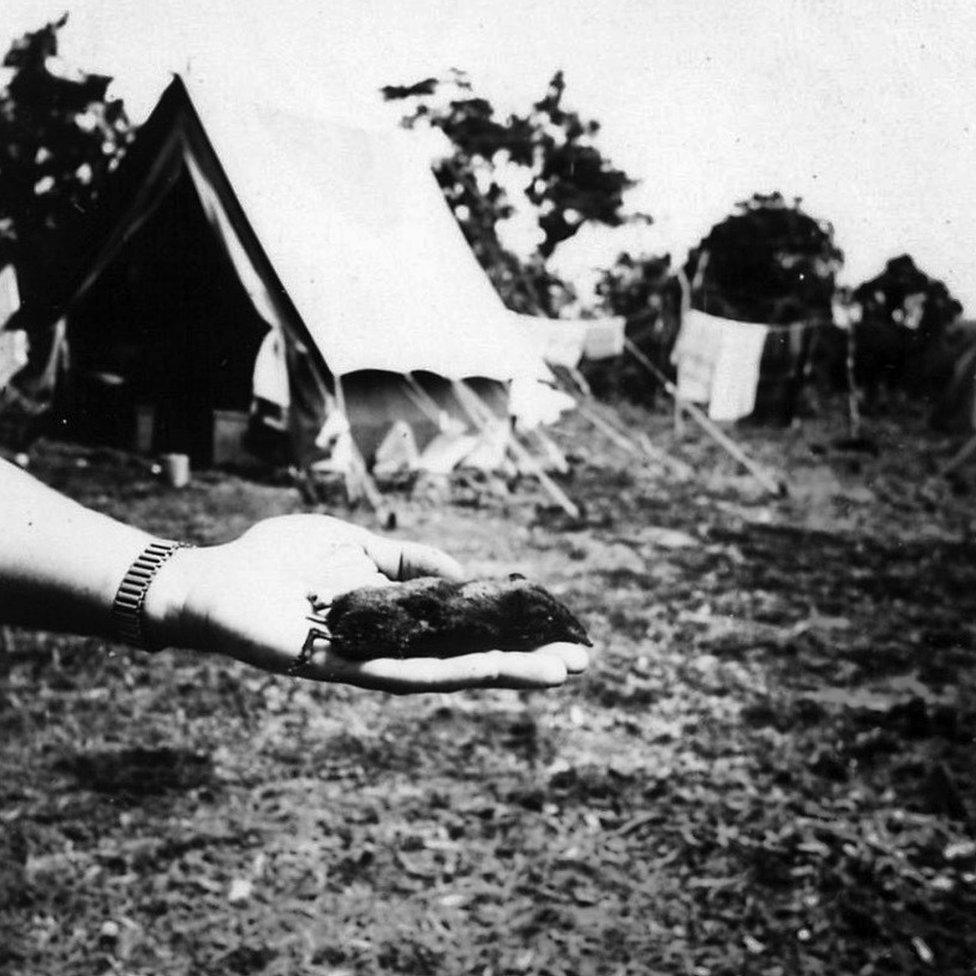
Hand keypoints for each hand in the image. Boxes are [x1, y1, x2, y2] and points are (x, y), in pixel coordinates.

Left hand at [147, 515, 588, 692]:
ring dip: (504, 673)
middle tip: (581, 663)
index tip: (558, 632)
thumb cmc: (278, 561)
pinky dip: (450, 671)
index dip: (511, 634)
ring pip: (448, 674)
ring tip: (556, 672)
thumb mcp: (357, 548)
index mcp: (395, 621)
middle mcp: (390, 649)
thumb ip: (407, 562)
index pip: (464, 632)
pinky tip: (491, 671)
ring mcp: (369, 664)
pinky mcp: (342, 669)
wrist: (214, 580)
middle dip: (524, 661)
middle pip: (468, 660)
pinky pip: (403, 672)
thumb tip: (462, 576)